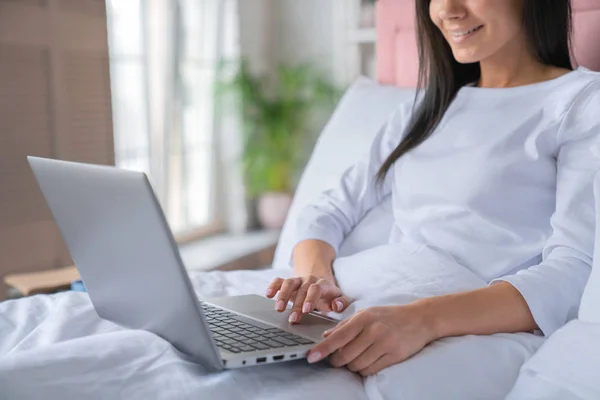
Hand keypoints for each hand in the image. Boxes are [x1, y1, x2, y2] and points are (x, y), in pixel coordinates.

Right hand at [266, 275, 352, 323]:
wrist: (320, 283)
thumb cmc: (330, 296)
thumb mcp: (339, 299)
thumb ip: (342, 303)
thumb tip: (336, 306)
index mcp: (323, 284)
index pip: (316, 288)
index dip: (311, 298)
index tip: (306, 310)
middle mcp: (309, 280)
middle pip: (301, 289)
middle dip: (296, 305)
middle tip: (293, 319)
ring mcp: (298, 280)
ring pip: (288, 283)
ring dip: (283, 295)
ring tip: (278, 309)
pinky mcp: (288, 282)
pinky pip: (279, 281)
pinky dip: (273, 286)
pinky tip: (268, 295)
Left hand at [306, 303, 435, 375]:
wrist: (419, 319)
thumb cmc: (389, 316)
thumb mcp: (366, 314)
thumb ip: (345, 325)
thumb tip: (325, 337)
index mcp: (364, 318)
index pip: (338, 337)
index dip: (323, 349)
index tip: (311, 357)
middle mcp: (374, 330)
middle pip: (346, 355)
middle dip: (338, 360)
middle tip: (337, 359)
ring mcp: (385, 344)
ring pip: (357, 365)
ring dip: (352, 365)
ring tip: (357, 357)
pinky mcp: (394, 356)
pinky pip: (371, 370)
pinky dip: (364, 369)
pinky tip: (367, 361)